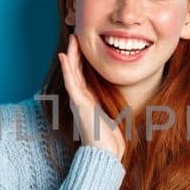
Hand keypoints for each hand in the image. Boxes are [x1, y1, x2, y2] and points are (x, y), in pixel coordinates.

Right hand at [58, 34, 125, 158]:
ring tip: (71, 39)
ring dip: (71, 55)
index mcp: (89, 100)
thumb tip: (124, 102)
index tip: (85, 44)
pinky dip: (67, 69)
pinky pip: (71, 82)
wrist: (104, 154)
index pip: (83, 75)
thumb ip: (113, 106)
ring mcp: (78, 100)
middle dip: (77, 52)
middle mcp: (81, 98)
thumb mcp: (113, 117)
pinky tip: (65, 56)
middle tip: (76, 34)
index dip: (83, 59)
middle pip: (76, 70)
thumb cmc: (110, 139)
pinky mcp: (78, 104)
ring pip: (72, 72)